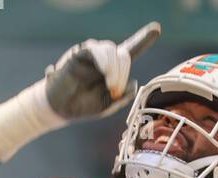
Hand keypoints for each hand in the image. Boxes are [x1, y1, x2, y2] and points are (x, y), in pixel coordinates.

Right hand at [45, 21, 160, 121]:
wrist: (60, 108)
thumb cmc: (84, 106)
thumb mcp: (107, 106)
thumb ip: (122, 97)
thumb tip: (134, 83)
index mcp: (114, 69)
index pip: (130, 50)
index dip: (143, 38)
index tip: (156, 28)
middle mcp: (105, 58)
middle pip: (123, 54)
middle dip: (123, 73)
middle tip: (115, 91)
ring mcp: (93, 54)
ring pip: (111, 50)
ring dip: (115, 69)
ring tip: (110, 86)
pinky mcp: (80, 53)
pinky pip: (96, 49)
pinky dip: (104, 61)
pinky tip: (104, 73)